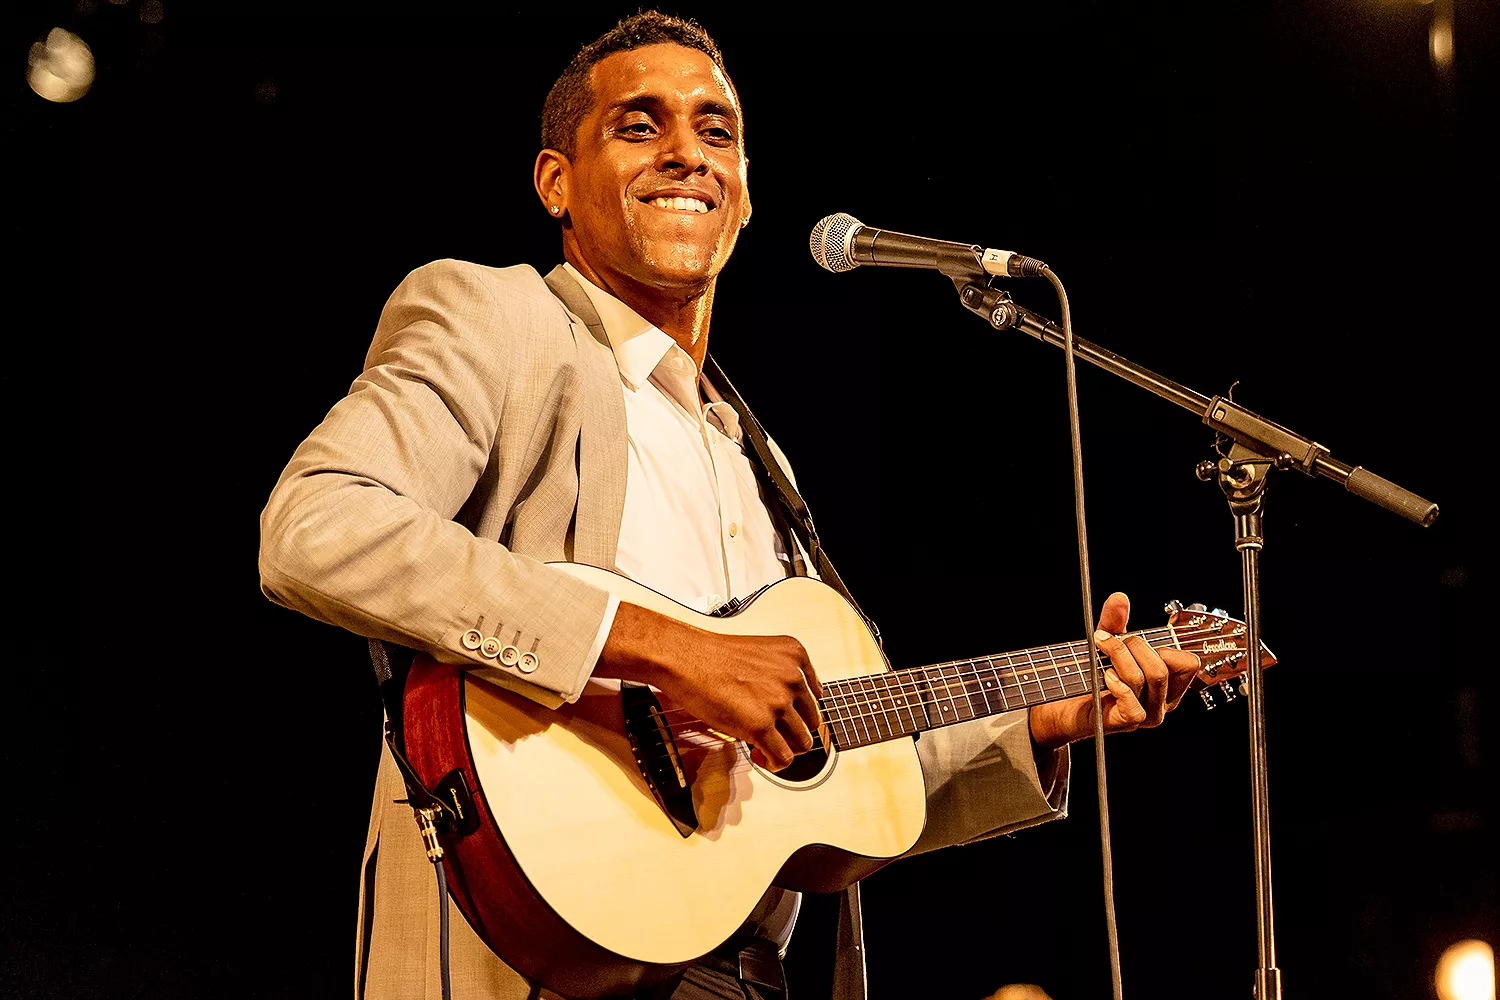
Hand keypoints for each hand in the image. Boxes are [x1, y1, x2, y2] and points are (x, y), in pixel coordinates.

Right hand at [599, 602, 823, 770]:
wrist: (685, 658)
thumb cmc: (710, 655)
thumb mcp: (760, 654)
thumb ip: (779, 675)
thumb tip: (784, 707)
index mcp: (795, 656)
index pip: (814, 696)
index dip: (799, 713)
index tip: (788, 720)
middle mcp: (793, 677)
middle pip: (811, 721)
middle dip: (792, 732)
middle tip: (775, 736)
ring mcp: (779, 702)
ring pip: (802, 742)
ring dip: (784, 749)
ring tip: (765, 747)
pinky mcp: (761, 725)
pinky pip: (783, 757)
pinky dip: (775, 763)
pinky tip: (761, 757)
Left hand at [1028, 592, 1200, 749]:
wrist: (1065, 705)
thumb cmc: (1092, 676)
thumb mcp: (1105, 644)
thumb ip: (1114, 621)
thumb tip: (1119, 598)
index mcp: (1168, 685)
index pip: (1188, 663)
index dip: (1163, 647)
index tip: (1135, 640)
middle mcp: (1162, 702)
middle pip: (1161, 668)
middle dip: (1133, 646)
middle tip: (1109, 641)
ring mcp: (1146, 715)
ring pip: (1145, 679)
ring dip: (1119, 656)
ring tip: (1101, 649)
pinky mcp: (1127, 723)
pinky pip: (1131, 702)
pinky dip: (1116, 684)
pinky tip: (1105, 676)